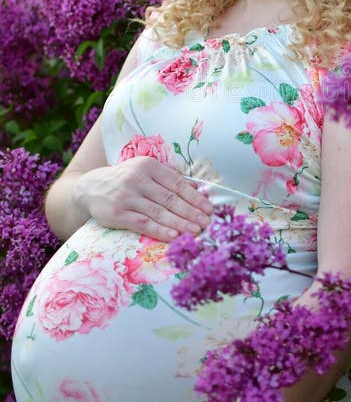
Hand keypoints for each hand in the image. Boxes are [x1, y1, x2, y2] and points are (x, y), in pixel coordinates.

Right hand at [75, 157, 212, 241]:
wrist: (90, 188)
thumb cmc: (125, 180)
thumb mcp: (145, 172)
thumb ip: (168, 178)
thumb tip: (195, 188)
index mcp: (148, 166)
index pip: (177, 184)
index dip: (195, 197)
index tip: (209, 208)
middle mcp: (137, 179)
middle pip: (170, 199)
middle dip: (191, 212)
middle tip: (206, 223)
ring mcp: (126, 196)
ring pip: (159, 212)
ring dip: (180, 223)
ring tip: (195, 231)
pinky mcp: (117, 213)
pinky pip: (143, 223)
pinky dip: (159, 230)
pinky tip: (173, 236)